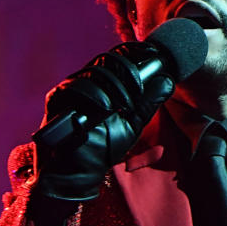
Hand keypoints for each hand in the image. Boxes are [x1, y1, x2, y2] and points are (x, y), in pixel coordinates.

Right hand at [33, 53, 174, 203]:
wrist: (76, 172)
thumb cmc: (103, 148)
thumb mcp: (132, 124)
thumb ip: (148, 103)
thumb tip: (168, 81)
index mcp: (103, 84)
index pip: (118, 58)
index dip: (135, 53)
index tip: (153, 54)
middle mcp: (86, 81)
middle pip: (108, 60)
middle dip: (129, 70)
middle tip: (142, 85)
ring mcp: (71, 88)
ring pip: (95, 72)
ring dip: (115, 85)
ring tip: (127, 104)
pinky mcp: (58, 98)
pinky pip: (77, 87)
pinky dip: (94, 95)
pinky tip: (107, 107)